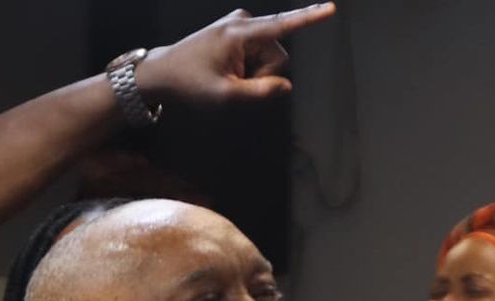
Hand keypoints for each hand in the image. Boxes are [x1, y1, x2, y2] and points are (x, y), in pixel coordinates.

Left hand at [138, 5, 336, 104]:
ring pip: (269, 57)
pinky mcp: (240, 30)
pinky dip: (248, 68)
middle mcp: (243, 21)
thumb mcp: (224, 96)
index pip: (282, 26)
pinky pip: (259, 54)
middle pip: (277, 55)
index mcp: (240, 33)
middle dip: (263, 76)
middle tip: (235, 85)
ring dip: (254, 74)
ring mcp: (241, 24)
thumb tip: (286, 86)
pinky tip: (229, 71)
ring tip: (228, 77)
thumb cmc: (190, 83)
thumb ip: (259, 93)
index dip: (309, 19)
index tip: (330, 8)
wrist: (164, 72)